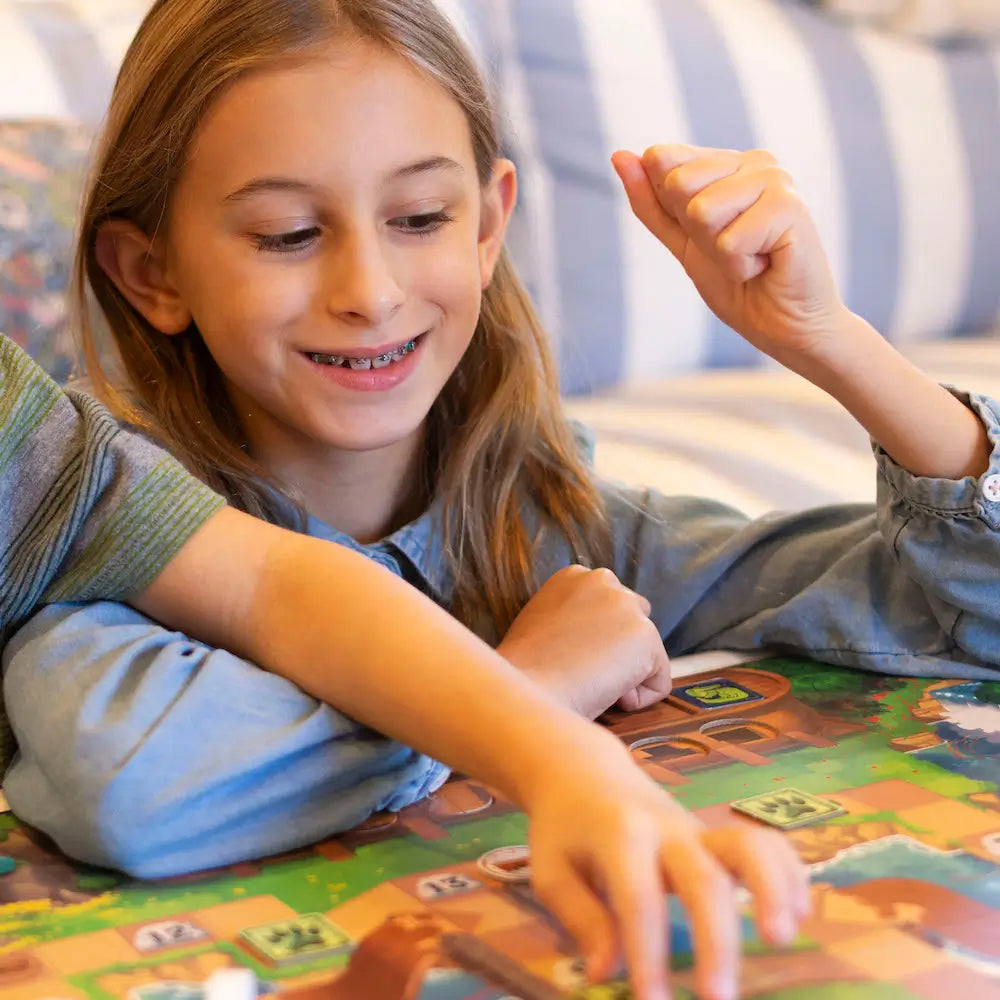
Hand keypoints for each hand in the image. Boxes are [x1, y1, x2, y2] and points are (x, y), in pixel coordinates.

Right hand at [497, 565, 671, 717]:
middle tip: (582, 672)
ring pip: (646, 654)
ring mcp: (626, 605)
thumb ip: (572, 618)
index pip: (608, 608)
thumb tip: (597, 640)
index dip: (593, 642)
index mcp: (573, 575)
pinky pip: (658, 683)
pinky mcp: (646, 635)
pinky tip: (605, 696)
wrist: (524, 693)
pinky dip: (637, 700)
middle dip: (618, 651)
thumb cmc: (524, 674)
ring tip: (588, 683)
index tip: (567, 658)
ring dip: (624, 675)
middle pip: (636, 620)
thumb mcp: (541, 625)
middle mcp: (602, 579)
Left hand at [526, 739, 811, 999]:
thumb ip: (581, 917)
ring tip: (781, 938)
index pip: (639, 897)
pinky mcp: (716, 836)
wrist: (583, 772)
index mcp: (619, 835)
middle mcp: (666, 829)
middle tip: (719, 999)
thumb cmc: (565, 828)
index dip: (648, 954)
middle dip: (716, 941)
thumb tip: (606, 973)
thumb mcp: (552, 869)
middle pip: (704, 878)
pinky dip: (789, 873)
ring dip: (771, 888)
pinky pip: (765, 842)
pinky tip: (801, 914)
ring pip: (748, 846)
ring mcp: (697, 829)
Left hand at [612, 145, 847, 369]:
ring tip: (752, 258)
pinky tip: (767, 265)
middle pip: (678, 184)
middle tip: (734, 250)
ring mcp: (776, 178)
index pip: (661, 162)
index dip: (674, 214)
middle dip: (697, 234)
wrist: (783, 327)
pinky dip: (740, 267)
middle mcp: (754, 161)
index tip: (710, 235)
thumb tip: (619, 155)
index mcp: (727, 162)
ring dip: (719, 253)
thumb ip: (651, 203)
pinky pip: (730, 241)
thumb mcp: (683, 241)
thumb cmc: (738, 285)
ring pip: (702, 212)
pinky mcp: (790, 206)